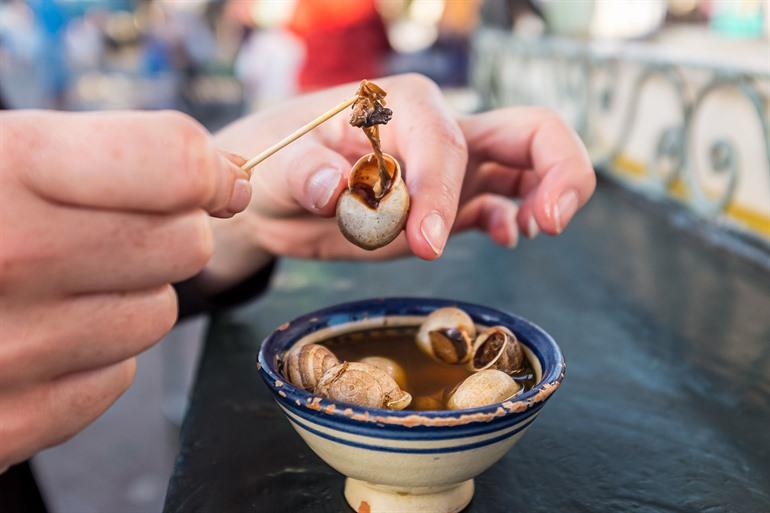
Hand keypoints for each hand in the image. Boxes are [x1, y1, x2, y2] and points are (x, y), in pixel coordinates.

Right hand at [0, 110, 250, 470]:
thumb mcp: (0, 153)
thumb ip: (114, 153)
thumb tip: (224, 180)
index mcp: (4, 169)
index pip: (173, 165)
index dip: (205, 172)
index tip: (211, 183)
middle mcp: (8, 257)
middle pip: (183, 246)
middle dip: (161, 232)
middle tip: (101, 229)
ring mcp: (5, 351)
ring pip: (155, 316)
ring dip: (124, 296)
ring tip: (54, 282)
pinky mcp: (3, 423)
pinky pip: (114, 380)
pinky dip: (90, 358)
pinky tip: (35, 335)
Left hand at [206, 74, 594, 289]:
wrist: (271, 192)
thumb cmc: (272, 161)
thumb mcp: (275, 164)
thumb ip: (305, 172)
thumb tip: (335, 191)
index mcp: (403, 105)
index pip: (446, 144)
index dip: (442, 194)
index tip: (422, 242)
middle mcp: (439, 130)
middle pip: (529, 131)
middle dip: (556, 169)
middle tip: (549, 222)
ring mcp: (451, 169)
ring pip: (528, 166)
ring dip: (549, 194)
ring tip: (538, 228)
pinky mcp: (447, 205)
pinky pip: (497, 206)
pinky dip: (513, 221)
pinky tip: (508, 237)